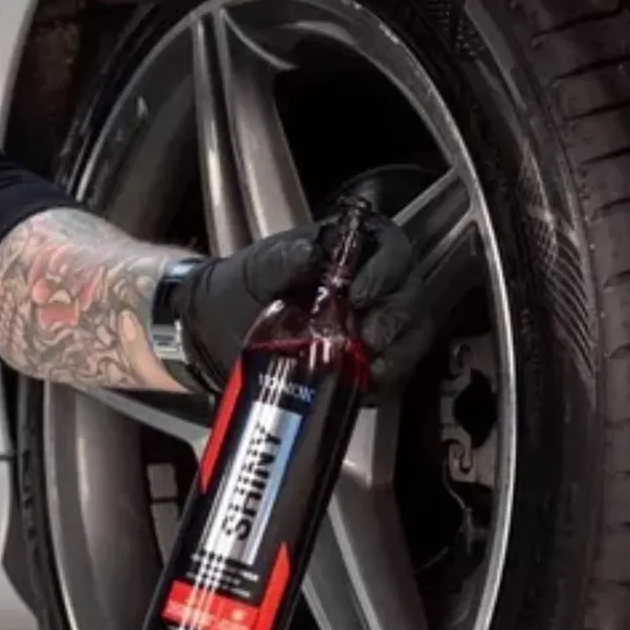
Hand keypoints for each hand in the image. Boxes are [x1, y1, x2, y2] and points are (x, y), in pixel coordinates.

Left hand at [170, 216, 432, 388]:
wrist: (216, 336)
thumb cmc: (239, 292)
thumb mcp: (255, 271)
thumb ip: (283, 259)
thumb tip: (313, 254)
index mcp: (348, 251)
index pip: (391, 247)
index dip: (386, 270)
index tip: (359, 295)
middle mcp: (371, 284)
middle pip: (410, 292)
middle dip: (396, 316)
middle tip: (369, 338)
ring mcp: (374, 323)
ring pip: (413, 330)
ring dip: (401, 349)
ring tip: (373, 366)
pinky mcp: (368, 359)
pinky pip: (398, 366)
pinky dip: (390, 376)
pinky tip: (370, 383)